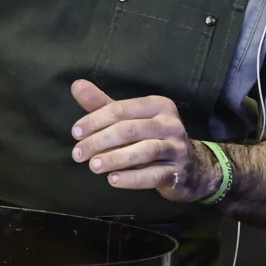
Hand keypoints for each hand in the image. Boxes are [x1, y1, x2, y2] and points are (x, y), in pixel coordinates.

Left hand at [69, 79, 216, 200]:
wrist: (190, 168)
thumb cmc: (151, 138)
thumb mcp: (130, 119)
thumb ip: (103, 104)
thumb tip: (76, 85)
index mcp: (158, 105)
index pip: (121, 110)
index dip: (95, 120)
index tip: (75, 133)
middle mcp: (170, 123)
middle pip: (130, 129)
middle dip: (99, 141)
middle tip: (78, 154)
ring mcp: (177, 148)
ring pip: (144, 151)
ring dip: (115, 158)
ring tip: (93, 166)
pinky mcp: (178, 172)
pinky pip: (154, 175)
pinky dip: (131, 178)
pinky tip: (112, 180)